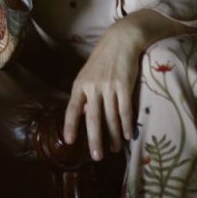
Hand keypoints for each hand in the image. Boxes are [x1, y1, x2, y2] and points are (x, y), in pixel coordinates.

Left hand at [62, 21, 147, 160]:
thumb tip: (82, 116)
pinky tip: (128, 135)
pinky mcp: (125, 85)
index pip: (72, 108)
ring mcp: (109, 86)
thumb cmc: (103, 60)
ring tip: (114, 149)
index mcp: (80, 85)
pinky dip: (126, 124)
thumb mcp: (87, 75)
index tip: (69, 141)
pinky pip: (125, 110)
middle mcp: (93, 87)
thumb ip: (85, 95)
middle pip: (93, 118)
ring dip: (114, 136)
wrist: (121, 40)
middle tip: (97, 156)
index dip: (70, 125)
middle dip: (94, 139)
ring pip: (111, 117)